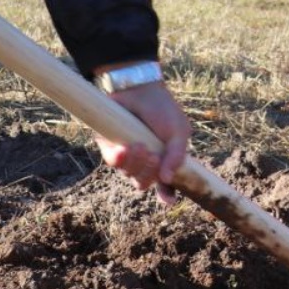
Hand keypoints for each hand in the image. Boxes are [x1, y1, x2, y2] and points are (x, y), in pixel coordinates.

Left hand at [94, 82, 190, 205]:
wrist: (139, 88)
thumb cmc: (162, 109)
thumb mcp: (178, 131)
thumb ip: (177, 155)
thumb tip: (167, 178)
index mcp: (164, 160)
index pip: (165, 184)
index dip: (166, 195)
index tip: (168, 200)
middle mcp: (145, 161)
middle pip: (144, 182)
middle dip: (149, 172)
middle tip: (153, 155)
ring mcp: (127, 155)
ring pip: (128, 174)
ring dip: (135, 164)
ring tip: (140, 146)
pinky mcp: (110, 146)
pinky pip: (113, 162)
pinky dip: (119, 159)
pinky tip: (124, 149)